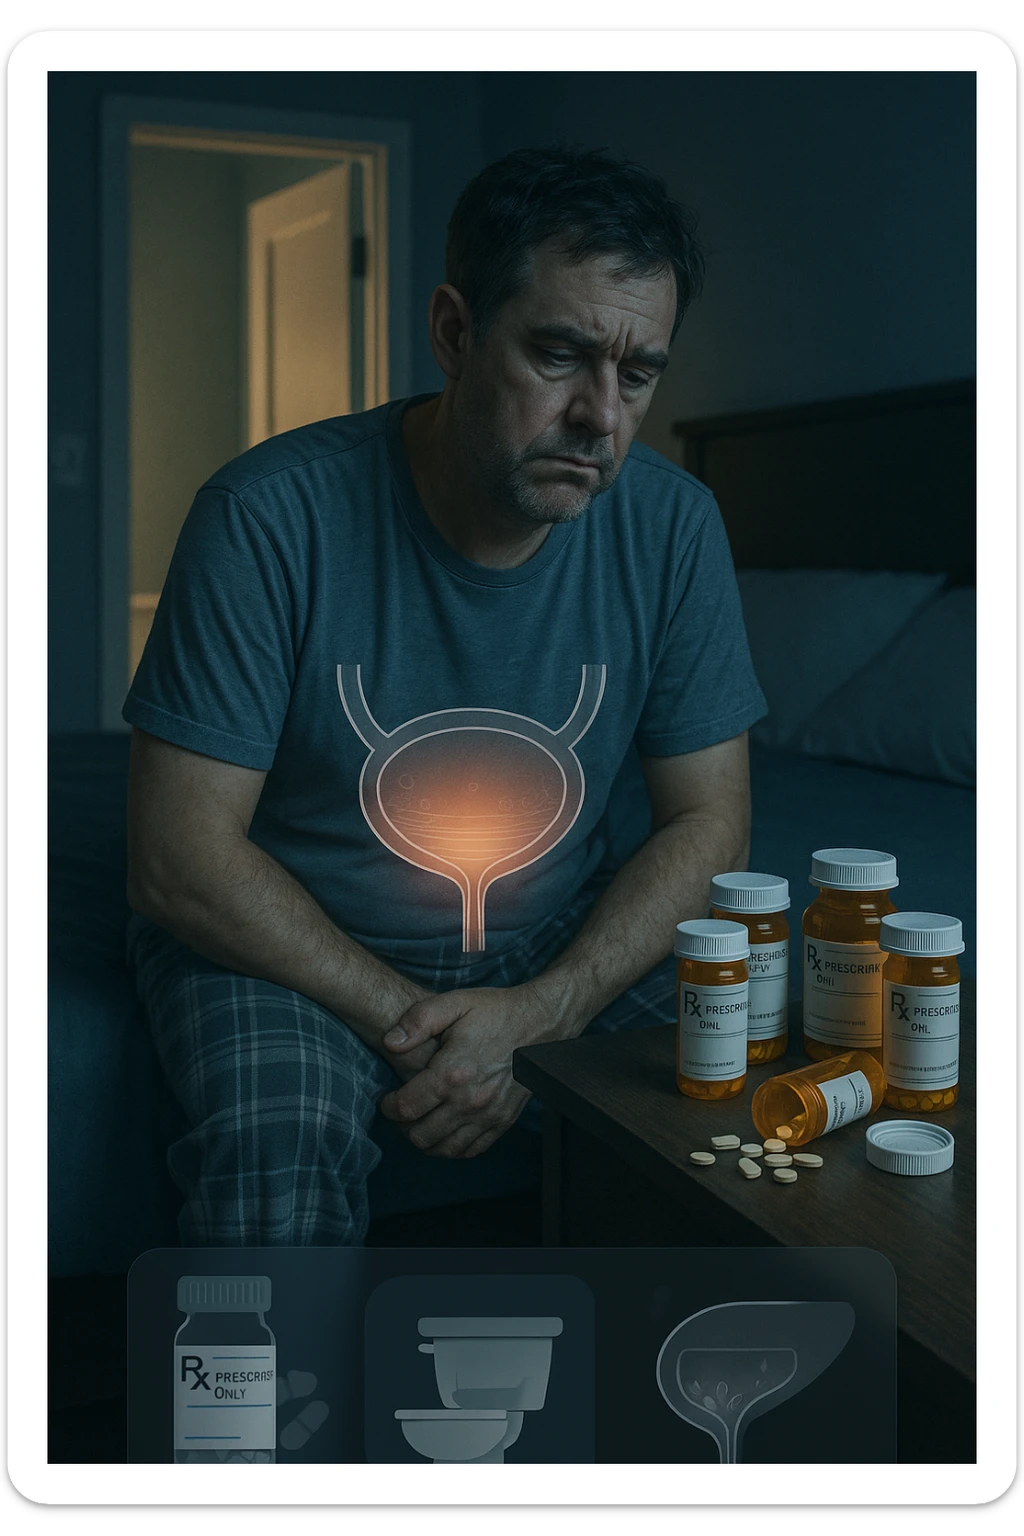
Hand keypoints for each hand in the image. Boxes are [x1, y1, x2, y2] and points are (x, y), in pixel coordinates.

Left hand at [377, 981, 569, 1158]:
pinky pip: (471, 1150)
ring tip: (419, 1123)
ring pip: (444, 1149)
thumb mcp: (454, 1003)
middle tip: (401, 1112)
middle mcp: (469, 1101)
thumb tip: (390, 1042)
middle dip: (402, 1126)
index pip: (406, 1107)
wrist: (540, 1023)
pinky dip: (452, 1148)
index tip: (386, 1099)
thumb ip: (418, 1020)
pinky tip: (445, 1131)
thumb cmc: (495, 1011)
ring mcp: (488, 1115)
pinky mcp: (503, 1121)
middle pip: (421, 1135)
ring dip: (425, 1141)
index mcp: (452, 1073)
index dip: (388, 1107)